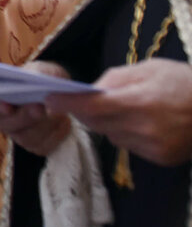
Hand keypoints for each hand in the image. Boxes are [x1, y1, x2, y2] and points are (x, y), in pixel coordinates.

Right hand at [0, 62, 71, 155]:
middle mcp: (1, 118)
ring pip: (24, 137)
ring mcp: (17, 133)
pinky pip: (42, 145)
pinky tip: (64, 122)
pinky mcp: (35, 145)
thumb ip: (37, 72)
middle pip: (3, 124)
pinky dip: (55, 134)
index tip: (5, 104)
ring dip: (41, 125)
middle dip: (22, 117)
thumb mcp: (42, 70)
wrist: (62, 93)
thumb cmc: (43, 78)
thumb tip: (37, 78)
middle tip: (38, 107)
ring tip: (57, 113)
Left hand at [46, 58, 191, 166]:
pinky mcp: (160, 158)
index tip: (49, 99)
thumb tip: (90, 90)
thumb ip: (115, 79)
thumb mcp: (150, 68)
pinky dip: (125, 134)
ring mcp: (153, 147)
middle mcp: (144, 129)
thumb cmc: (184, 82)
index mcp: (140, 102)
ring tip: (123, 108)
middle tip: (79, 100)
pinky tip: (140, 123)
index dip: (67, 103)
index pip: (92, 106)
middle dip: (84, 111)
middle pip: (96, 123)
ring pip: (109, 135)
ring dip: (106, 123)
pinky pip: (128, 146)